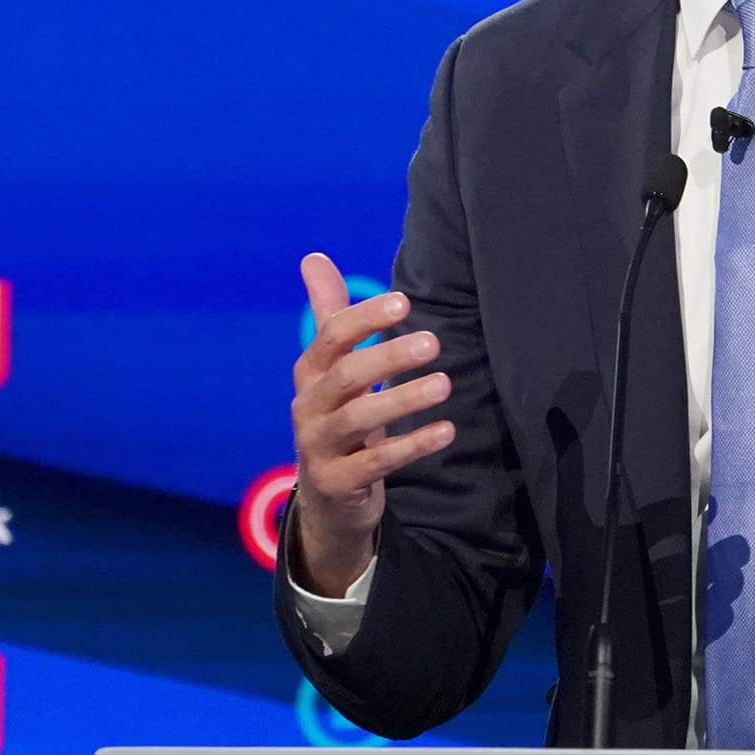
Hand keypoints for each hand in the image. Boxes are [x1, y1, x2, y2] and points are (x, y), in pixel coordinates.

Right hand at [286, 253, 456, 594]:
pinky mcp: (337, 483)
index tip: (404, 302)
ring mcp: (318, 447)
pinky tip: (445, 431)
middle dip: (387, 356)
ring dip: (403, 400)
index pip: (331, 337)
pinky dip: (411, 446)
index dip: (364, 317)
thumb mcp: (333, 368)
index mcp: (311, 373)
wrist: (327, 497)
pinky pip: (375, 463)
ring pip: (358, 420)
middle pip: (346, 376)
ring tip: (444, 384)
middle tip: (433, 342)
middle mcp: (309, 407)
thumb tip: (313, 257)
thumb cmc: (339, 416)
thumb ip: (330, 314)